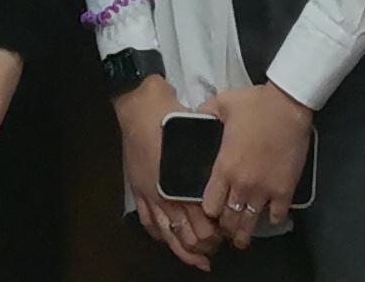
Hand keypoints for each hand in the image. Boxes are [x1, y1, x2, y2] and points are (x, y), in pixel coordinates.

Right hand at [114, 77, 215, 269]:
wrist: (139, 105)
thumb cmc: (171, 116)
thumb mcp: (198, 134)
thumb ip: (210, 157)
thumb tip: (226, 173)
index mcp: (184, 181)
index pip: (202, 219)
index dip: (215, 231)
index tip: (225, 233)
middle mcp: (166, 194)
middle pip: (186, 232)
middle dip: (202, 244)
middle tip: (214, 248)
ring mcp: (149, 194)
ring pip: (167, 234)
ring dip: (182, 249)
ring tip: (196, 259)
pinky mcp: (138, 190)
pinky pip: (147, 222)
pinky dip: (158, 235)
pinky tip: (165, 240)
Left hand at [200, 80, 313, 243]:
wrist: (289, 105)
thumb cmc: (255, 103)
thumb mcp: (222, 103)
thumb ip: (205, 114)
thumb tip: (194, 118)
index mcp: (224, 168)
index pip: (209, 206)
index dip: (208, 211)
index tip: (210, 210)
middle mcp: (242, 185)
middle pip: (228, 220)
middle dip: (224, 227)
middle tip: (224, 228)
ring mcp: (264, 190)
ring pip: (249, 223)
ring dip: (244, 233)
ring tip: (241, 240)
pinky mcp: (285, 191)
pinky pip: (276, 216)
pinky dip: (271, 218)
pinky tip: (269, 216)